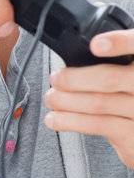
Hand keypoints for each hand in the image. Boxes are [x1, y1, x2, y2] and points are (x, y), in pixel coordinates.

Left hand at [45, 29, 133, 167]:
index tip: (95, 45)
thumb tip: (73, 61)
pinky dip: (70, 121)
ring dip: (65, 101)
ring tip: (51, 98)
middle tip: (56, 79)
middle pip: (108, 79)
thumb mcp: (125, 71)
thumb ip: (113, 60)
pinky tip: (55, 119)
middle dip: (72, 79)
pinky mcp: (133, 134)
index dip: (120, 43)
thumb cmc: (129, 94)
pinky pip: (98, 125)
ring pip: (98, 103)